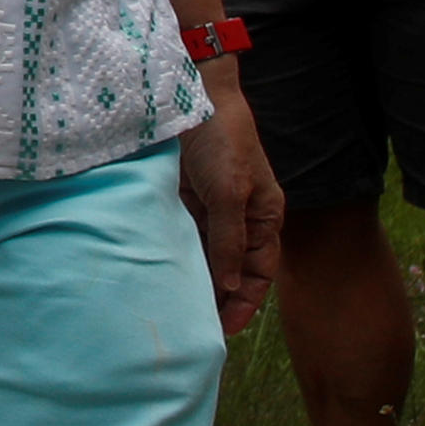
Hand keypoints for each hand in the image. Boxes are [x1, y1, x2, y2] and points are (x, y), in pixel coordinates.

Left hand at [179, 61, 285, 335]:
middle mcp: (240, 217)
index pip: (259, 272)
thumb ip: (229, 238)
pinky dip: (175, 256)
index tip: (226, 330)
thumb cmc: (220, 141)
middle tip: (193, 327)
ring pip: (205, 255)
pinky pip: (182, 236)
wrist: (190, 95)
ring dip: (194, 279)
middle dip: (217, 297)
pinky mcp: (184, 198)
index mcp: (264, 217)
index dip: (246, 302)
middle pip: (231, 268)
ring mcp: (211, 208)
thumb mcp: (229, 192)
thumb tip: (230, 284)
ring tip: (175, 309)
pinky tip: (160, 275)